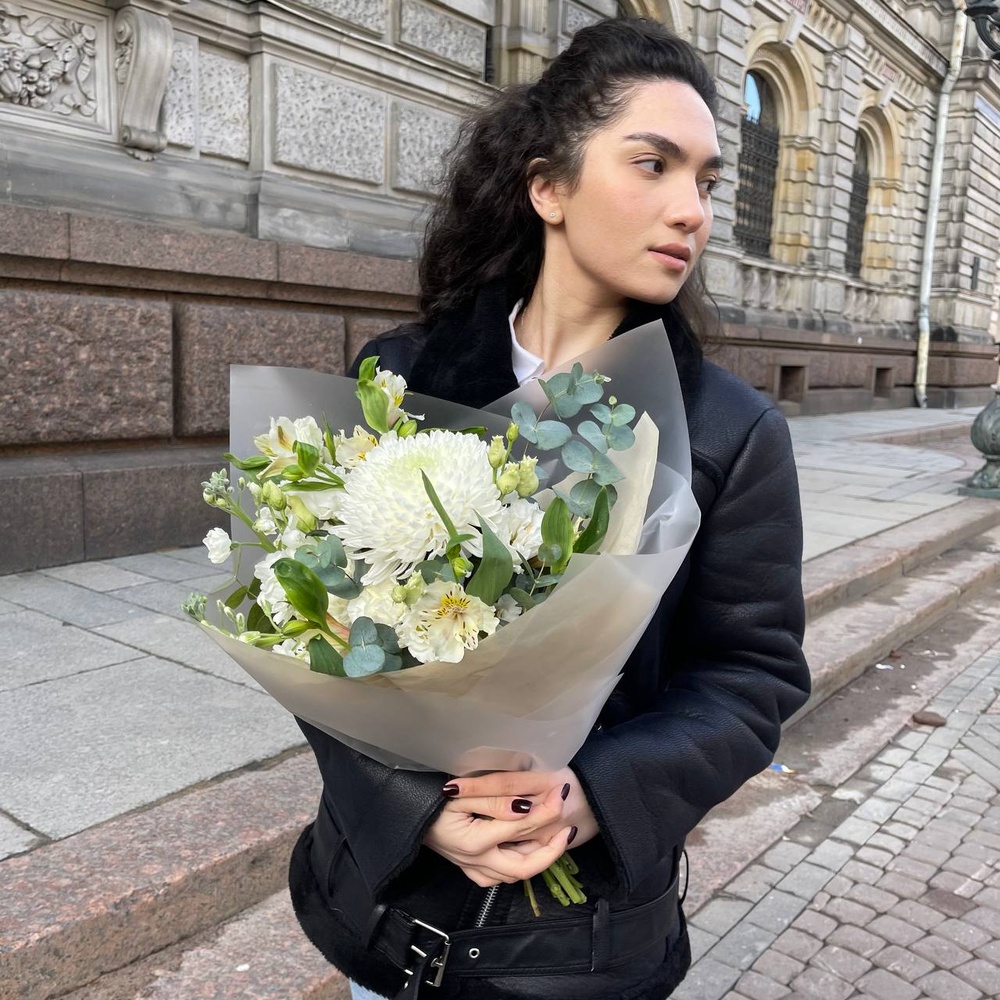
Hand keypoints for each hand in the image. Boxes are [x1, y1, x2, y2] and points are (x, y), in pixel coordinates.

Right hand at [423, 768, 599, 886]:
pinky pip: (500, 876)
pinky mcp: (469, 868)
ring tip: (552, 836)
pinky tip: (525, 848)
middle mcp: (476, 861)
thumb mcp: (462, 792)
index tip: (561, 795)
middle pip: (525, 867)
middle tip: (567, 829)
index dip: (547, 810)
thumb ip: (495, 800)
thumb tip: (526, 808)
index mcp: (475, 841)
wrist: (406, 812)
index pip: (523, 827)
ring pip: (514, 875)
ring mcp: (472, 868)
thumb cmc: (431, 797)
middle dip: (552, 850)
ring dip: (537, 858)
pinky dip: (518, 864)